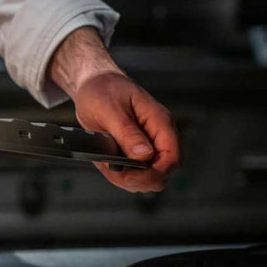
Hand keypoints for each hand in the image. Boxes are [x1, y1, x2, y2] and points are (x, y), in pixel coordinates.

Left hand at [73, 72, 179, 191]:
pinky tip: (109, 167)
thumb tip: (144, 155)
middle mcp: (159, 135)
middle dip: (141, 179)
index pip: (172, 156)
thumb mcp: (110, 110)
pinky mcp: (137, 152)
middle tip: (116, 174)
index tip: (129, 175)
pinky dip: (123, 177)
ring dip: (131, 180)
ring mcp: (149, 145)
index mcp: (159, 121)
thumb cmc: (102, 91)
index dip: (154, 172)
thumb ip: (127, 133)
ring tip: (110, 169)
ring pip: (151, 177)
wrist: (94, 85)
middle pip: (164, 171)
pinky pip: (137, 174)